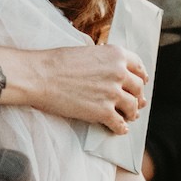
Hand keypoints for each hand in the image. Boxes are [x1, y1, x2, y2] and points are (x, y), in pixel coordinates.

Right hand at [30, 45, 148, 134]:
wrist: (40, 76)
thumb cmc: (56, 62)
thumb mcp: (86, 51)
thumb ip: (103, 60)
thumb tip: (108, 69)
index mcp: (116, 55)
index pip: (138, 66)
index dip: (141, 76)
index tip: (141, 82)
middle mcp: (119, 73)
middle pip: (138, 88)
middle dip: (138, 96)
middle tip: (137, 102)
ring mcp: (112, 93)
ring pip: (133, 107)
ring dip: (132, 113)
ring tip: (128, 117)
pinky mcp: (103, 112)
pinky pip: (120, 124)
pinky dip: (120, 128)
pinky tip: (119, 129)